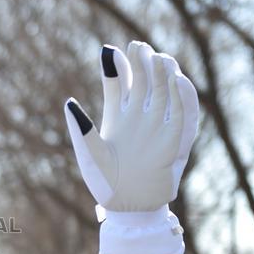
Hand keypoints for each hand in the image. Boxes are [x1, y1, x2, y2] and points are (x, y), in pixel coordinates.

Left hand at [64, 41, 198, 211]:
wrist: (127, 207)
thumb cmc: (104, 183)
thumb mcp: (89, 155)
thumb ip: (81, 129)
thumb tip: (69, 103)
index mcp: (117, 117)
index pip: (119, 84)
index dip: (117, 67)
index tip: (110, 51)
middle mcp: (140, 117)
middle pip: (145, 82)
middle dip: (143, 63)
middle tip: (139, 46)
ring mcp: (160, 126)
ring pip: (166, 92)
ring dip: (164, 74)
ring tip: (158, 57)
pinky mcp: (176, 140)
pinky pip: (185, 113)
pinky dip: (184, 96)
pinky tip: (178, 79)